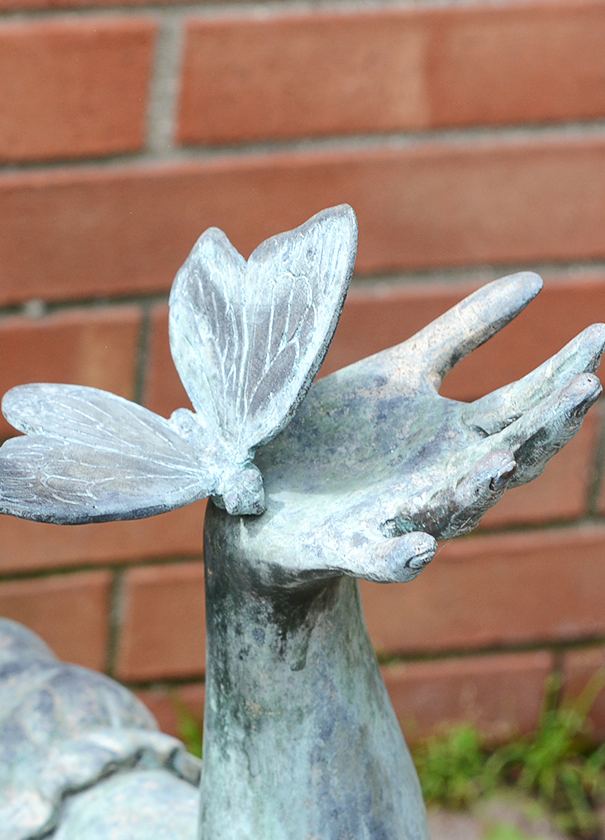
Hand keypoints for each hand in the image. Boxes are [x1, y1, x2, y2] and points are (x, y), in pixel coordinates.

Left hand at [218, 273, 603, 588]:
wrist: (267, 490)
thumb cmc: (341, 432)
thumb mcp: (400, 372)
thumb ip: (463, 333)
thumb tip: (537, 280)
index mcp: (454, 434)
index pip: (522, 405)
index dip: (562, 374)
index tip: (599, 334)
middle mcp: (440, 477)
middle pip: (508, 458)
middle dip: (545, 430)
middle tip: (584, 389)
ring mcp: (398, 515)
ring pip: (453, 510)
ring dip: (479, 490)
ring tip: (502, 461)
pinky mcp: (348, 546)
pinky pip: (382, 559)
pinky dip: (402, 557)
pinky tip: (420, 547)